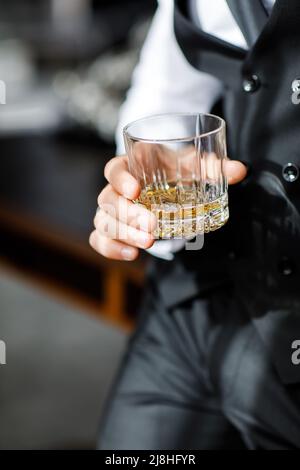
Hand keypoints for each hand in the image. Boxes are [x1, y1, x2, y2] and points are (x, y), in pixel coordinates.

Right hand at [89, 153, 246, 260]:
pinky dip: (110, 249)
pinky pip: (99, 239)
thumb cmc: (178, 171)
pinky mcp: (113, 228)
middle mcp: (117, 188)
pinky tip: (131, 255)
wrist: (170, 185)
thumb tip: (239, 171)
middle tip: (153, 226)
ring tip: (148, 243)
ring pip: (103, 221)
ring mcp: (113, 210)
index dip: (120, 179)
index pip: (114, 168)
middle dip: (128, 215)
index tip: (135, 191)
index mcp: (132, 165)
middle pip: (107, 199)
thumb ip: (214, 167)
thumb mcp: (194, 166)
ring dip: (122, 234)